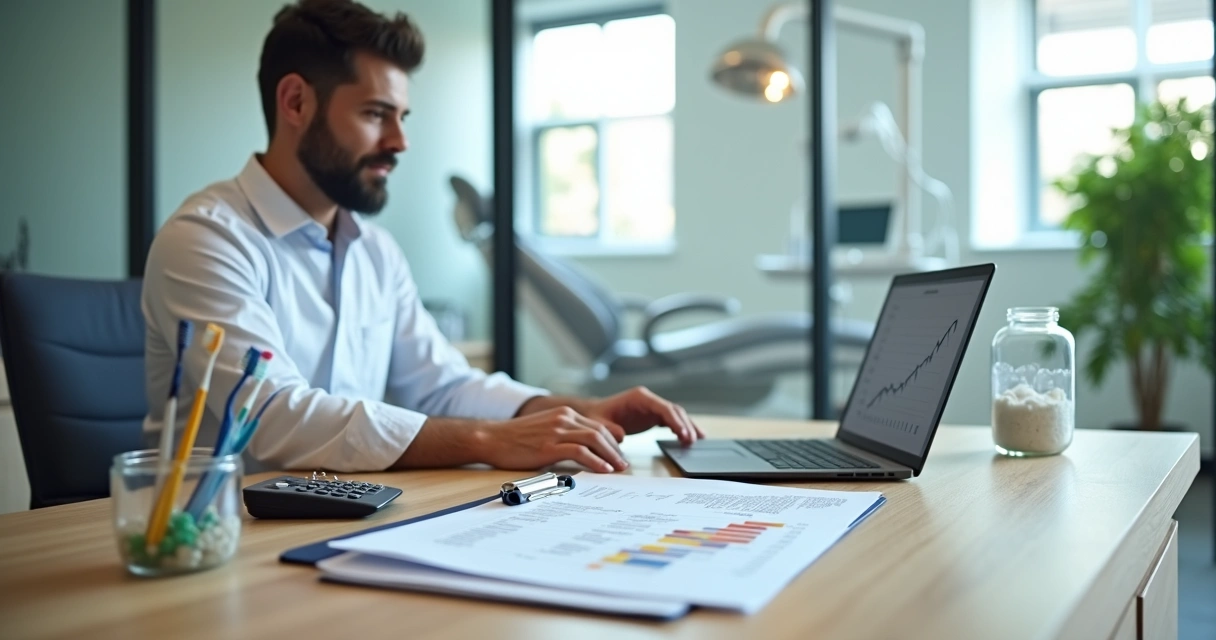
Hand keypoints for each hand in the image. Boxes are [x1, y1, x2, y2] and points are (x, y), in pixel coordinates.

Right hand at [473, 407, 629, 472]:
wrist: (492, 438)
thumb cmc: (516, 439)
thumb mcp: (546, 430)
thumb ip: (565, 436)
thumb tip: (583, 452)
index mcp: (564, 414)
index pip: (597, 425)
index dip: (612, 441)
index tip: (618, 455)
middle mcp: (564, 418)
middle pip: (600, 431)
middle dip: (616, 449)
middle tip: (624, 464)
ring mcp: (556, 430)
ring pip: (594, 439)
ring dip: (611, 455)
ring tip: (619, 468)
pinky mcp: (549, 445)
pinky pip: (580, 451)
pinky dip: (596, 461)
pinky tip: (603, 470)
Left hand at [580, 386, 702, 445]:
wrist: (594, 414)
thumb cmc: (597, 417)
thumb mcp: (599, 424)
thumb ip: (610, 429)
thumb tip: (621, 435)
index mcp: (639, 397)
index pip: (664, 407)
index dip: (676, 421)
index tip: (684, 434)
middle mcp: (648, 399)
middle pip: (674, 410)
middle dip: (685, 424)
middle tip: (693, 441)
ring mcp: (652, 407)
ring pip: (675, 415)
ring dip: (686, 426)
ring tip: (696, 441)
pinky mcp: (652, 416)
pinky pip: (671, 421)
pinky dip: (680, 428)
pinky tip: (688, 439)